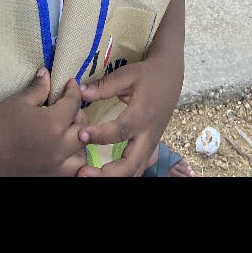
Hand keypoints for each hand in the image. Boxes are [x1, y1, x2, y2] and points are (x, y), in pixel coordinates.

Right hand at [0, 69, 88, 176]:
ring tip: (66, 134)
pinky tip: (60, 152)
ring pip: (81, 156)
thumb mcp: (21, 100)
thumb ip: (40, 88)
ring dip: (78, 143)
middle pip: (82, 129)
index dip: (73, 91)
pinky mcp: (46, 177)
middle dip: (78, 116)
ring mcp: (54, 167)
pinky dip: (70, 162)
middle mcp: (58, 148)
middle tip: (67, 108)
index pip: (74, 104)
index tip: (69, 85)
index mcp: (53, 124)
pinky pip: (69, 172)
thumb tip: (48, 73)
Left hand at [75, 59, 179, 178]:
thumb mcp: (127, 74)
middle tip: (82, 172)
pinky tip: (101, 174)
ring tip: (87, 175)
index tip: (80, 134)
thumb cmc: (148, 75)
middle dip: (106, 173)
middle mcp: (148, 135)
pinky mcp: (149, 148)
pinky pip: (136, 169)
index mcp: (142, 115)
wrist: (171, 77)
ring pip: (134, 171)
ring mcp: (150, 144)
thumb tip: (80, 92)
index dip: (99, 135)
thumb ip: (104, 86)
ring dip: (112, 178)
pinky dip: (120, 175)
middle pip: (130, 164)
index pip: (120, 131)